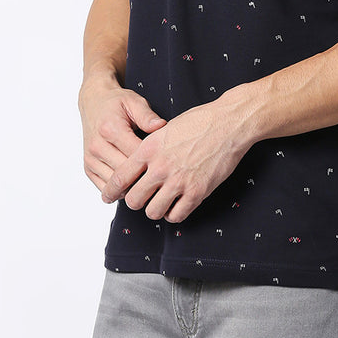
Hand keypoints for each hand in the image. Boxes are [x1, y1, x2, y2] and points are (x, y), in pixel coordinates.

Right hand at [79, 71, 165, 195]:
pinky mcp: (88, 167)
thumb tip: (162, 127)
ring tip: (147, 181)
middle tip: (160, 176)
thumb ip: (148, 116)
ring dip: (131, 186)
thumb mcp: (134, 102)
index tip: (165, 162)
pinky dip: (118, 189)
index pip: (135, 155)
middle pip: (125, 173)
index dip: (152, 161)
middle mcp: (97, 146)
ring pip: (114, 185)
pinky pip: (104, 187)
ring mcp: (91, 159)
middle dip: (144, 176)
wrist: (93, 102)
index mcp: (110, 129)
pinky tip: (131, 182)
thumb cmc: (115, 103)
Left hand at [101, 97, 251, 222]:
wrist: (228, 123)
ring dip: (155, 209)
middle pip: (134, 200)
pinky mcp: (197, 192)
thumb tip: (139, 164)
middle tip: (142, 198)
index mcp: (149, 149)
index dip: (111, 190)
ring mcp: (179, 181)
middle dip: (136, 201)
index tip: (108, 196)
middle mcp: (160, 167)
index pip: (120, 177)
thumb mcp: (165, 129)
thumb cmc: (200, 121)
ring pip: (153, 212)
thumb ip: (150, 148)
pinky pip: (176, 216)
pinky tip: (177, 205)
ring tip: (161, 202)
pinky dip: (174, 214)